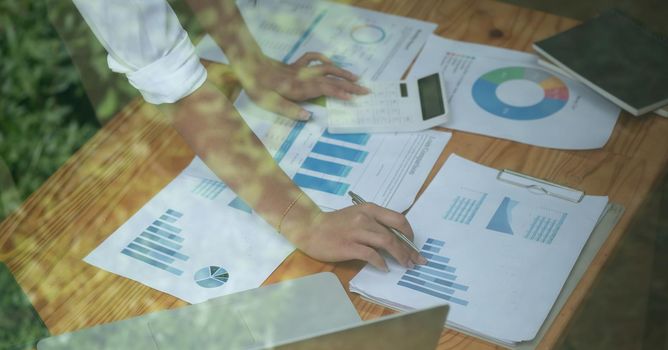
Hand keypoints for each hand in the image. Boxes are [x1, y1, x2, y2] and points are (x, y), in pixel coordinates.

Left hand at [234, 52, 369, 119]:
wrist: (248, 65)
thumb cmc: (257, 87)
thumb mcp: (269, 103)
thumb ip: (289, 110)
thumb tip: (308, 117)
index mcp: (300, 89)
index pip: (325, 90)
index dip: (340, 94)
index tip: (354, 98)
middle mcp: (304, 78)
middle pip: (331, 80)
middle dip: (350, 85)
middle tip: (366, 91)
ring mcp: (301, 70)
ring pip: (326, 68)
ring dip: (342, 73)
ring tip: (356, 78)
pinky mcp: (295, 66)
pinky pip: (312, 59)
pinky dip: (323, 59)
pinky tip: (330, 64)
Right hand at [289, 203, 426, 271]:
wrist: (310, 228)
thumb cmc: (333, 223)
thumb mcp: (356, 215)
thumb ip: (373, 223)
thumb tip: (393, 238)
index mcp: (369, 209)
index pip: (397, 219)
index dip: (409, 232)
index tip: (413, 244)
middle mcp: (365, 218)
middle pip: (394, 234)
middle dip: (409, 249)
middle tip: (416, 260)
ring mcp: (357, 232)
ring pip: (387, 243)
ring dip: (400, 256)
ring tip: (405, 265)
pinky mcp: (349, 246)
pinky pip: (371, 255)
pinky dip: (381, 263)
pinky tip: (385, 268)